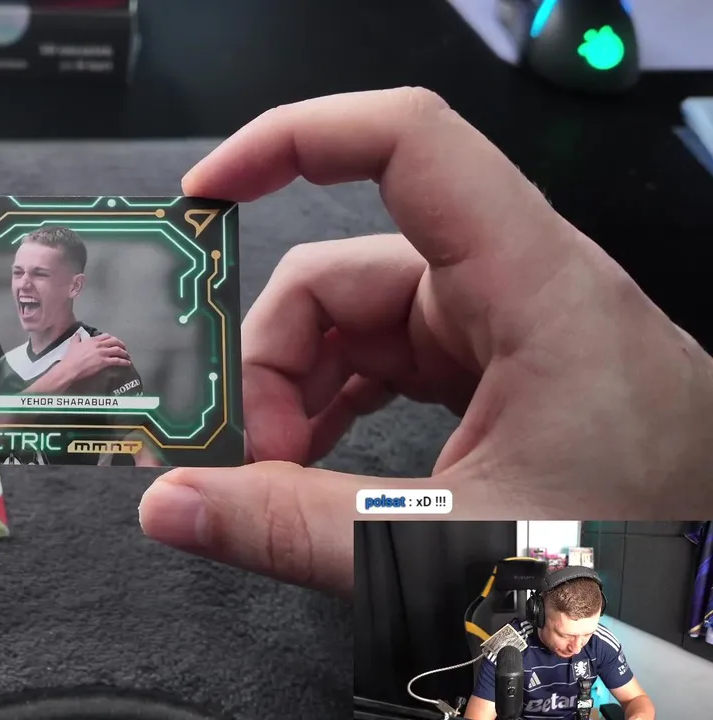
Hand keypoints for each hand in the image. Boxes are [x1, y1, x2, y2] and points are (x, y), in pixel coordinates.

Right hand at [56, 332, 131, 385]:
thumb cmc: (70, 358)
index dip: (112, 339)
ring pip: (118, 350)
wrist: (70, 368)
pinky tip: (127, 363)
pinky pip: (117, 361)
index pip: (106, 336)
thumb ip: (77, 339)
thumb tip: (78, 335)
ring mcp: (103, 353)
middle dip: (121, 344)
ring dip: (124, 353)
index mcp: (92, 340)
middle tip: (124, 348)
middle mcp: (99, 345)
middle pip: (114, 342)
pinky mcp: (104, 362)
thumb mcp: (73, 345)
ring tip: (127, 356)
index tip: (115, 341)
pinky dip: (124, 362)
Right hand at [137, 88, 712, 594]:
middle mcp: (522, 289)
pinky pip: (392, 359)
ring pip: (361, 321)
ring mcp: (510, 332)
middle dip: (277, 358)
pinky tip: (308, 464)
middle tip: (250, 458)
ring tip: (277, 478)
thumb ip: (297, 525)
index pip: (406, 142)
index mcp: (535, 288)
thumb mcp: (452, 546)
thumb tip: (173, 504)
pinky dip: (337, 404)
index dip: (292, 139)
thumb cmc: (646, 562)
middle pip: (349, 269)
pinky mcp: (504, 373)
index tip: (207, 191)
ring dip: (301, 393)